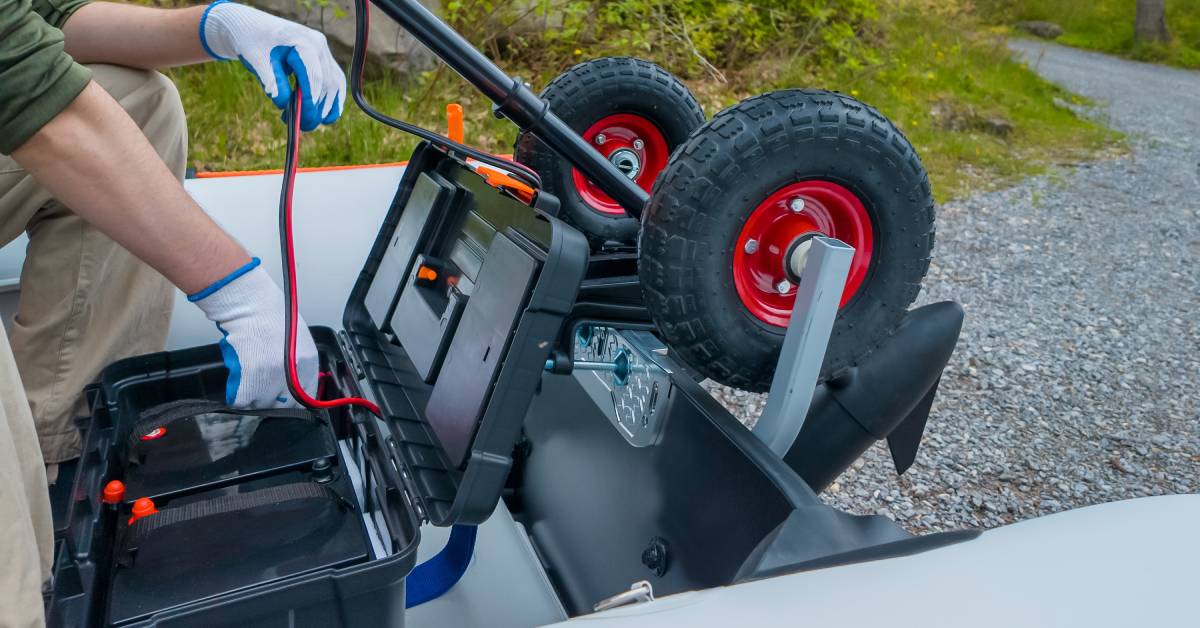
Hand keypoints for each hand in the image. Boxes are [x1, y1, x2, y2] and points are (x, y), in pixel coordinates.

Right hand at [189, 258, 317, 407]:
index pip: (306, 396)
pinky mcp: (249, 380)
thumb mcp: (297, 339)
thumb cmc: (270, 314)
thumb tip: (294, 380)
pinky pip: (240, 400)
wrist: (249, 303)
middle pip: (283, 405)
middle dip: (271, 400)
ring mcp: (271, 378)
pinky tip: (236, 379)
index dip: (292, 400)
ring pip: (260, 404)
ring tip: (247, 377)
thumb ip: (298, 363)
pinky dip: (235, 393)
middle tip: (260, 387)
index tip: (283, 399)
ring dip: (252, 396)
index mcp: (307, 363)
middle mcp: (292, 374)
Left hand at [199, 1, 345, 130]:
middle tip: (300, 126)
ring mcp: (324, 54)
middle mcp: (320, 46)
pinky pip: (335, 84)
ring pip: (335, 86)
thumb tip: (282, 103)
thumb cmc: (253, 42)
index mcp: (304, 42)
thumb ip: (270, 80)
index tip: (302, 121)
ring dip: (325, 108)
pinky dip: (332, 102)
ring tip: (306, 123)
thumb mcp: (257, 60)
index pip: (314, 76)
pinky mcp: (325, 62)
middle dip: (316, 109)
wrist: (254, 29)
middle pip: (326, 84)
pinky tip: (324, 117)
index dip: (310, 102)